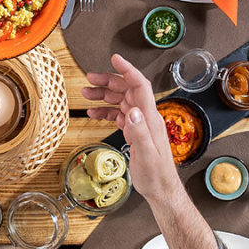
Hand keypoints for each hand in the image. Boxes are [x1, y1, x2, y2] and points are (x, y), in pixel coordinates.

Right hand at [82, 54, 179, 203]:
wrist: (161, 190)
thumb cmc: (156, 176)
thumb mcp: (147, 156)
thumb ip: (139, 132)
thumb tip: (131, 111)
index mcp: (150, 118)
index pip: (140, 86)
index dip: (128, 70)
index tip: (115, 59)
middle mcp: (146, 117)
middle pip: (127, 90)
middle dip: (109, 81)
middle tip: (90, 79)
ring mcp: (140, 124)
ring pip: (121, 101)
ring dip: (104, 95)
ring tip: (86, 94)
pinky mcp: (135, 132)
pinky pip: (118, 115)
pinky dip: (105, 111)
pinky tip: (94, 113)